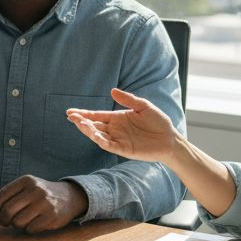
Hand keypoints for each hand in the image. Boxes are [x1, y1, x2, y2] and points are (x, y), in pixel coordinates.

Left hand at [0, 176, 87, 233]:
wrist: (69, 197)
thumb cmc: (40, 195)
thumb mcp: (24, 190)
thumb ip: (5, 198)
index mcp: (25, 181)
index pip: (2, 195)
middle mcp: (35, 190)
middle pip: (8, 210)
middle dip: (3, 220)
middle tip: (6, 222)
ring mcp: (44, 203)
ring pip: (18, 222)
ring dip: (17, 225)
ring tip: (23, 221)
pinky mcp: (52, 216)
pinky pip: (30, 229)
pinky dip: (29, 230)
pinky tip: (34, 224)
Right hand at [66, 87, 180, 163]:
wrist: (170, 138)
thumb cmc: (158, 122)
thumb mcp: (143, 106)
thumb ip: (128, 99)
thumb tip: (112, 90)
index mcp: (117, 118)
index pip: (97, 116)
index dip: (84, 114)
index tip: (70, 111)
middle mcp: (115, 129)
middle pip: (94, 126)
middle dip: (82, 122)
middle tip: (72, 117)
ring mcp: (118, 140)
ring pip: (98, 136)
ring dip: (89, 131)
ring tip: (81, 124)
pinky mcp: (124, 150)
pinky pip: (110, 145)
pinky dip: (102, 141)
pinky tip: (95, 135)